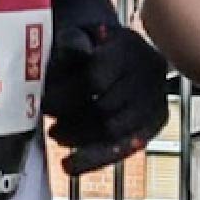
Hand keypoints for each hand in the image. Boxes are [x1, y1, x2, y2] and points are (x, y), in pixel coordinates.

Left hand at [45, 23, 168, 174]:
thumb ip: (71, 44)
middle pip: (106, 109)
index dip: (65, 96)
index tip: (44, 105)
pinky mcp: (154, 123)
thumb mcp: (79, 33)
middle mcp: (148, 73)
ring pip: (114, 132)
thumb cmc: (93, 43)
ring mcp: (155, 99)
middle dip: (73, 122)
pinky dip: (94, 159)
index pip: (95, 80)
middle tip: (51, 127)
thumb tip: (69, 56)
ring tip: (58, 137)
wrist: (121, 50)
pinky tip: (71, 166)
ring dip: (80, 142)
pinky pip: (124, 148)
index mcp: (128, 47)